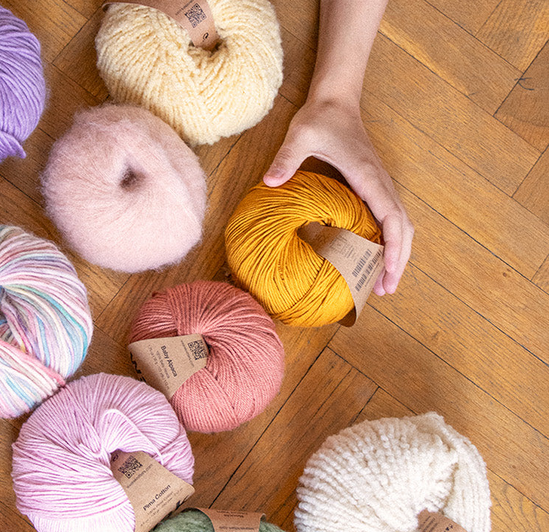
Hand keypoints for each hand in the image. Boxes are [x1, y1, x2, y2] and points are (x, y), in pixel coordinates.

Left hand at [264, 98, 412, 294]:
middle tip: (384, 290)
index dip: (394, 247)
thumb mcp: (300, 136)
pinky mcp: (372, 186)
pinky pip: (387, 219)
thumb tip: (271, 181)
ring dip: (396, 254)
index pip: (392, 218)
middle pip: (403, 229)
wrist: (336, 100)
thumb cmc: (320, 118)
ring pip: (399, 225)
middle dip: (398, 260)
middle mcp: (380, 183)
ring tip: (382, 284)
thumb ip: (286, 158)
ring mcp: (378, 185)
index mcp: (368, 177)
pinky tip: (374, 259)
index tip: (389, 272)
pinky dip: (388, 242)